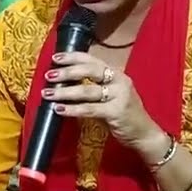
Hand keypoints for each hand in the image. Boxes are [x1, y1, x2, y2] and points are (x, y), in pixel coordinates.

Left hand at [44, 52, 162, 154]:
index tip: (55, 57)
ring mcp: (120, 96)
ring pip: (87, 90)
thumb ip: (92, 86)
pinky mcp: (117, 112)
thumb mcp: (109, 95)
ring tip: (46, 93)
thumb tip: (63, 81)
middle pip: (89, 71)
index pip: (92, 60)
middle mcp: (119, 81)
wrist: (144, 133)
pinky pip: (90, 109)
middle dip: (66, 72)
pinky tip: (59, 109)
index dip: (73, 57)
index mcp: (116, 73)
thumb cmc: (122, 113)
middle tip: (48, 75)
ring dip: (64, 92)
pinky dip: (72, 109)